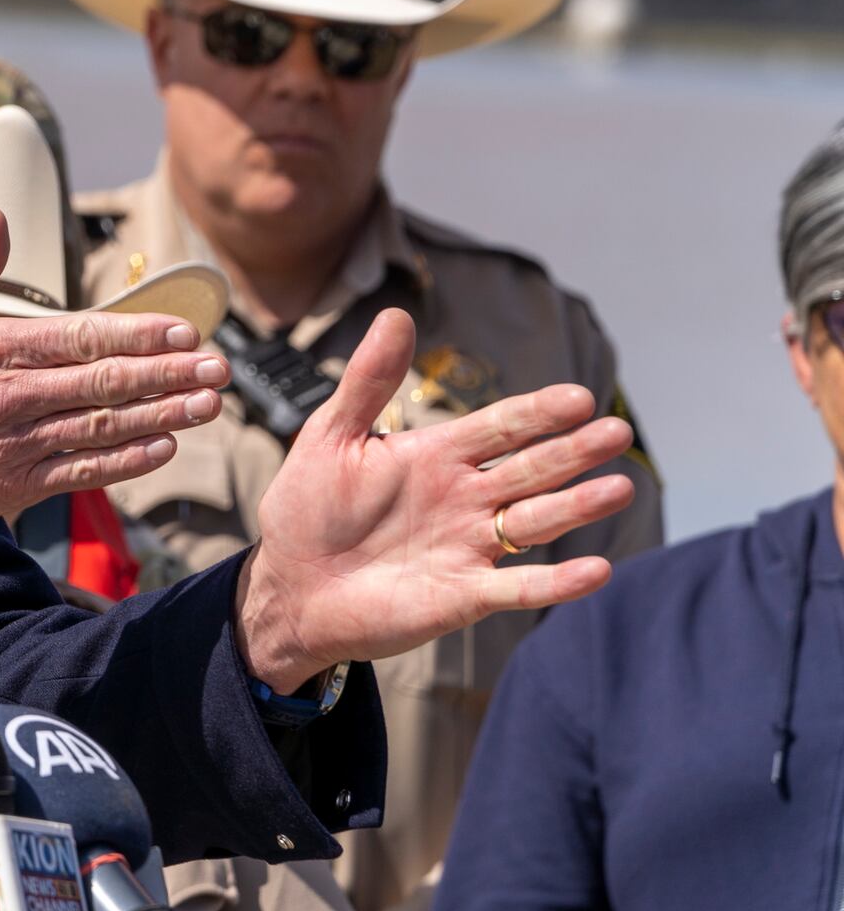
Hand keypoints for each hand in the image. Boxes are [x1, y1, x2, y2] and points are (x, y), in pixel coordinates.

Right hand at [0, 210, 228, 559]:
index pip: (82, 336)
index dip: (139, 333)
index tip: (183, 328)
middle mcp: (9, 398)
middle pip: (107, 382)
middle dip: (170, 374)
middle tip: (218, 367)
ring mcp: (14, 446)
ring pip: (105, 428)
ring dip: (164, 416)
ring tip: (207, 405)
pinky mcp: (11, 486)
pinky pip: (83, 473)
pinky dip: (126, 461)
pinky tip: (162, 448)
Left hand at [235, 307, 635, 692]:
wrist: (289, 584)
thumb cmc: (307, 507)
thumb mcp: (330, 436)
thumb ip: (367, 381)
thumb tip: (395, 315)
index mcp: (436, 456)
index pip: (499, 428)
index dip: (537, 414)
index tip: (579, 399)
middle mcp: (464, 498)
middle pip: (531, 470)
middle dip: (573, 452)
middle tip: (617, 432)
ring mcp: (468, 547)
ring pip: (535, 522)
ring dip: (578, 507)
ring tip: (620, 487)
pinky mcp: (463, 595)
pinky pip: (518, 588)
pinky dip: (557, 582)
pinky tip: (595, 570)